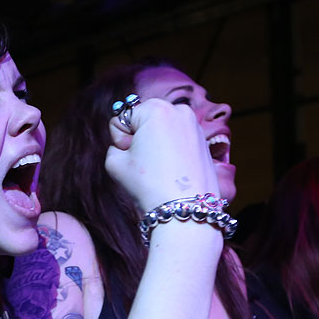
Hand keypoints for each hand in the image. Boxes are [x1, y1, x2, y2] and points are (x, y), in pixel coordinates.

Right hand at [105, 98, 219, 211]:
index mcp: (155, 108)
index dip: (119, 139)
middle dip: (138, 139)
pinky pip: (176, 140)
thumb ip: (114, 145)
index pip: (121, 118)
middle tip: (144, 163)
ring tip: (159, 168)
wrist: (185, 210)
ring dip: (154, 145)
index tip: (130, 157)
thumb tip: (129, 144)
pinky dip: (170, 151)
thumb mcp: (114, 162)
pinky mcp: (203, 141)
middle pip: (143, 121)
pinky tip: (171, 170)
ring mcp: (194, 124)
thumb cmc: (149, 185)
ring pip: (160, 131)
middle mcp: (178, 110)